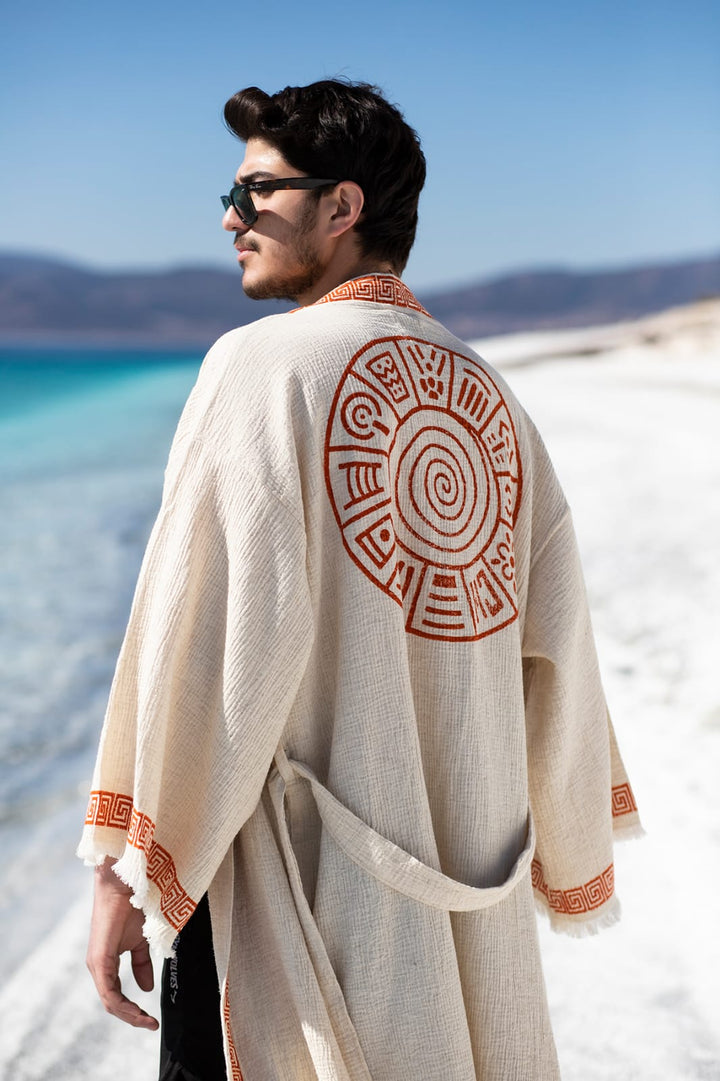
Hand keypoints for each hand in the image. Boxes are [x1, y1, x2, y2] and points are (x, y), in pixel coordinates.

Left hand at [86, 857, 158, 1029]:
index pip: (117, 995)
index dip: (133, 1010)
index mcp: (107, 961)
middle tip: (152, 1024)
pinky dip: (124, 1005)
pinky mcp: (100, 959)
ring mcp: (97, 963)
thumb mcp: (142, 940)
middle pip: (113, 1003)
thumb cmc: (133, 904)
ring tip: (148, 1021)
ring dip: (130, 1015)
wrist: (126, 881)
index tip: (152, 1020)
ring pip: (110, 1001)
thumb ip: (142, 963)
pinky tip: (138, 1011)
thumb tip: (147, 988)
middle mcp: (98, 966)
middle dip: (133, 1017)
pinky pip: (109, 992)